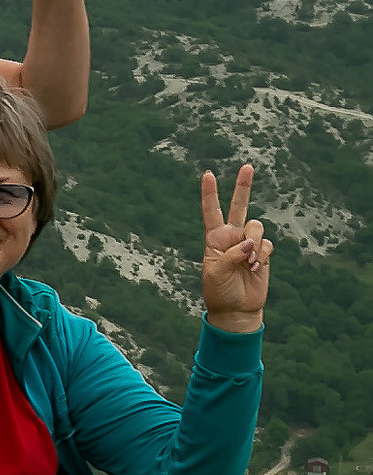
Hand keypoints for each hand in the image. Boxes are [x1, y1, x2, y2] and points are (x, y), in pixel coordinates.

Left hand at [198, 165, 270, 329]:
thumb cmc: (219, 291)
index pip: (211, 211)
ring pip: (257, 228)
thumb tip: (249, 243)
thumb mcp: (216, 273)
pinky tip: (256, 269)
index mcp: (214, 239)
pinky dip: (263, 256)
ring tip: (248, 263)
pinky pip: (268, 245)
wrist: (236, 308)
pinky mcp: (263, 253)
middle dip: (243, 186)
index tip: (207, 174)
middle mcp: (231, 237)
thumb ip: (231, 255)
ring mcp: (248, 243)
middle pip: (239, 207)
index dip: (210, 193)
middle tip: (247, 166)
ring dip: (254, 245)